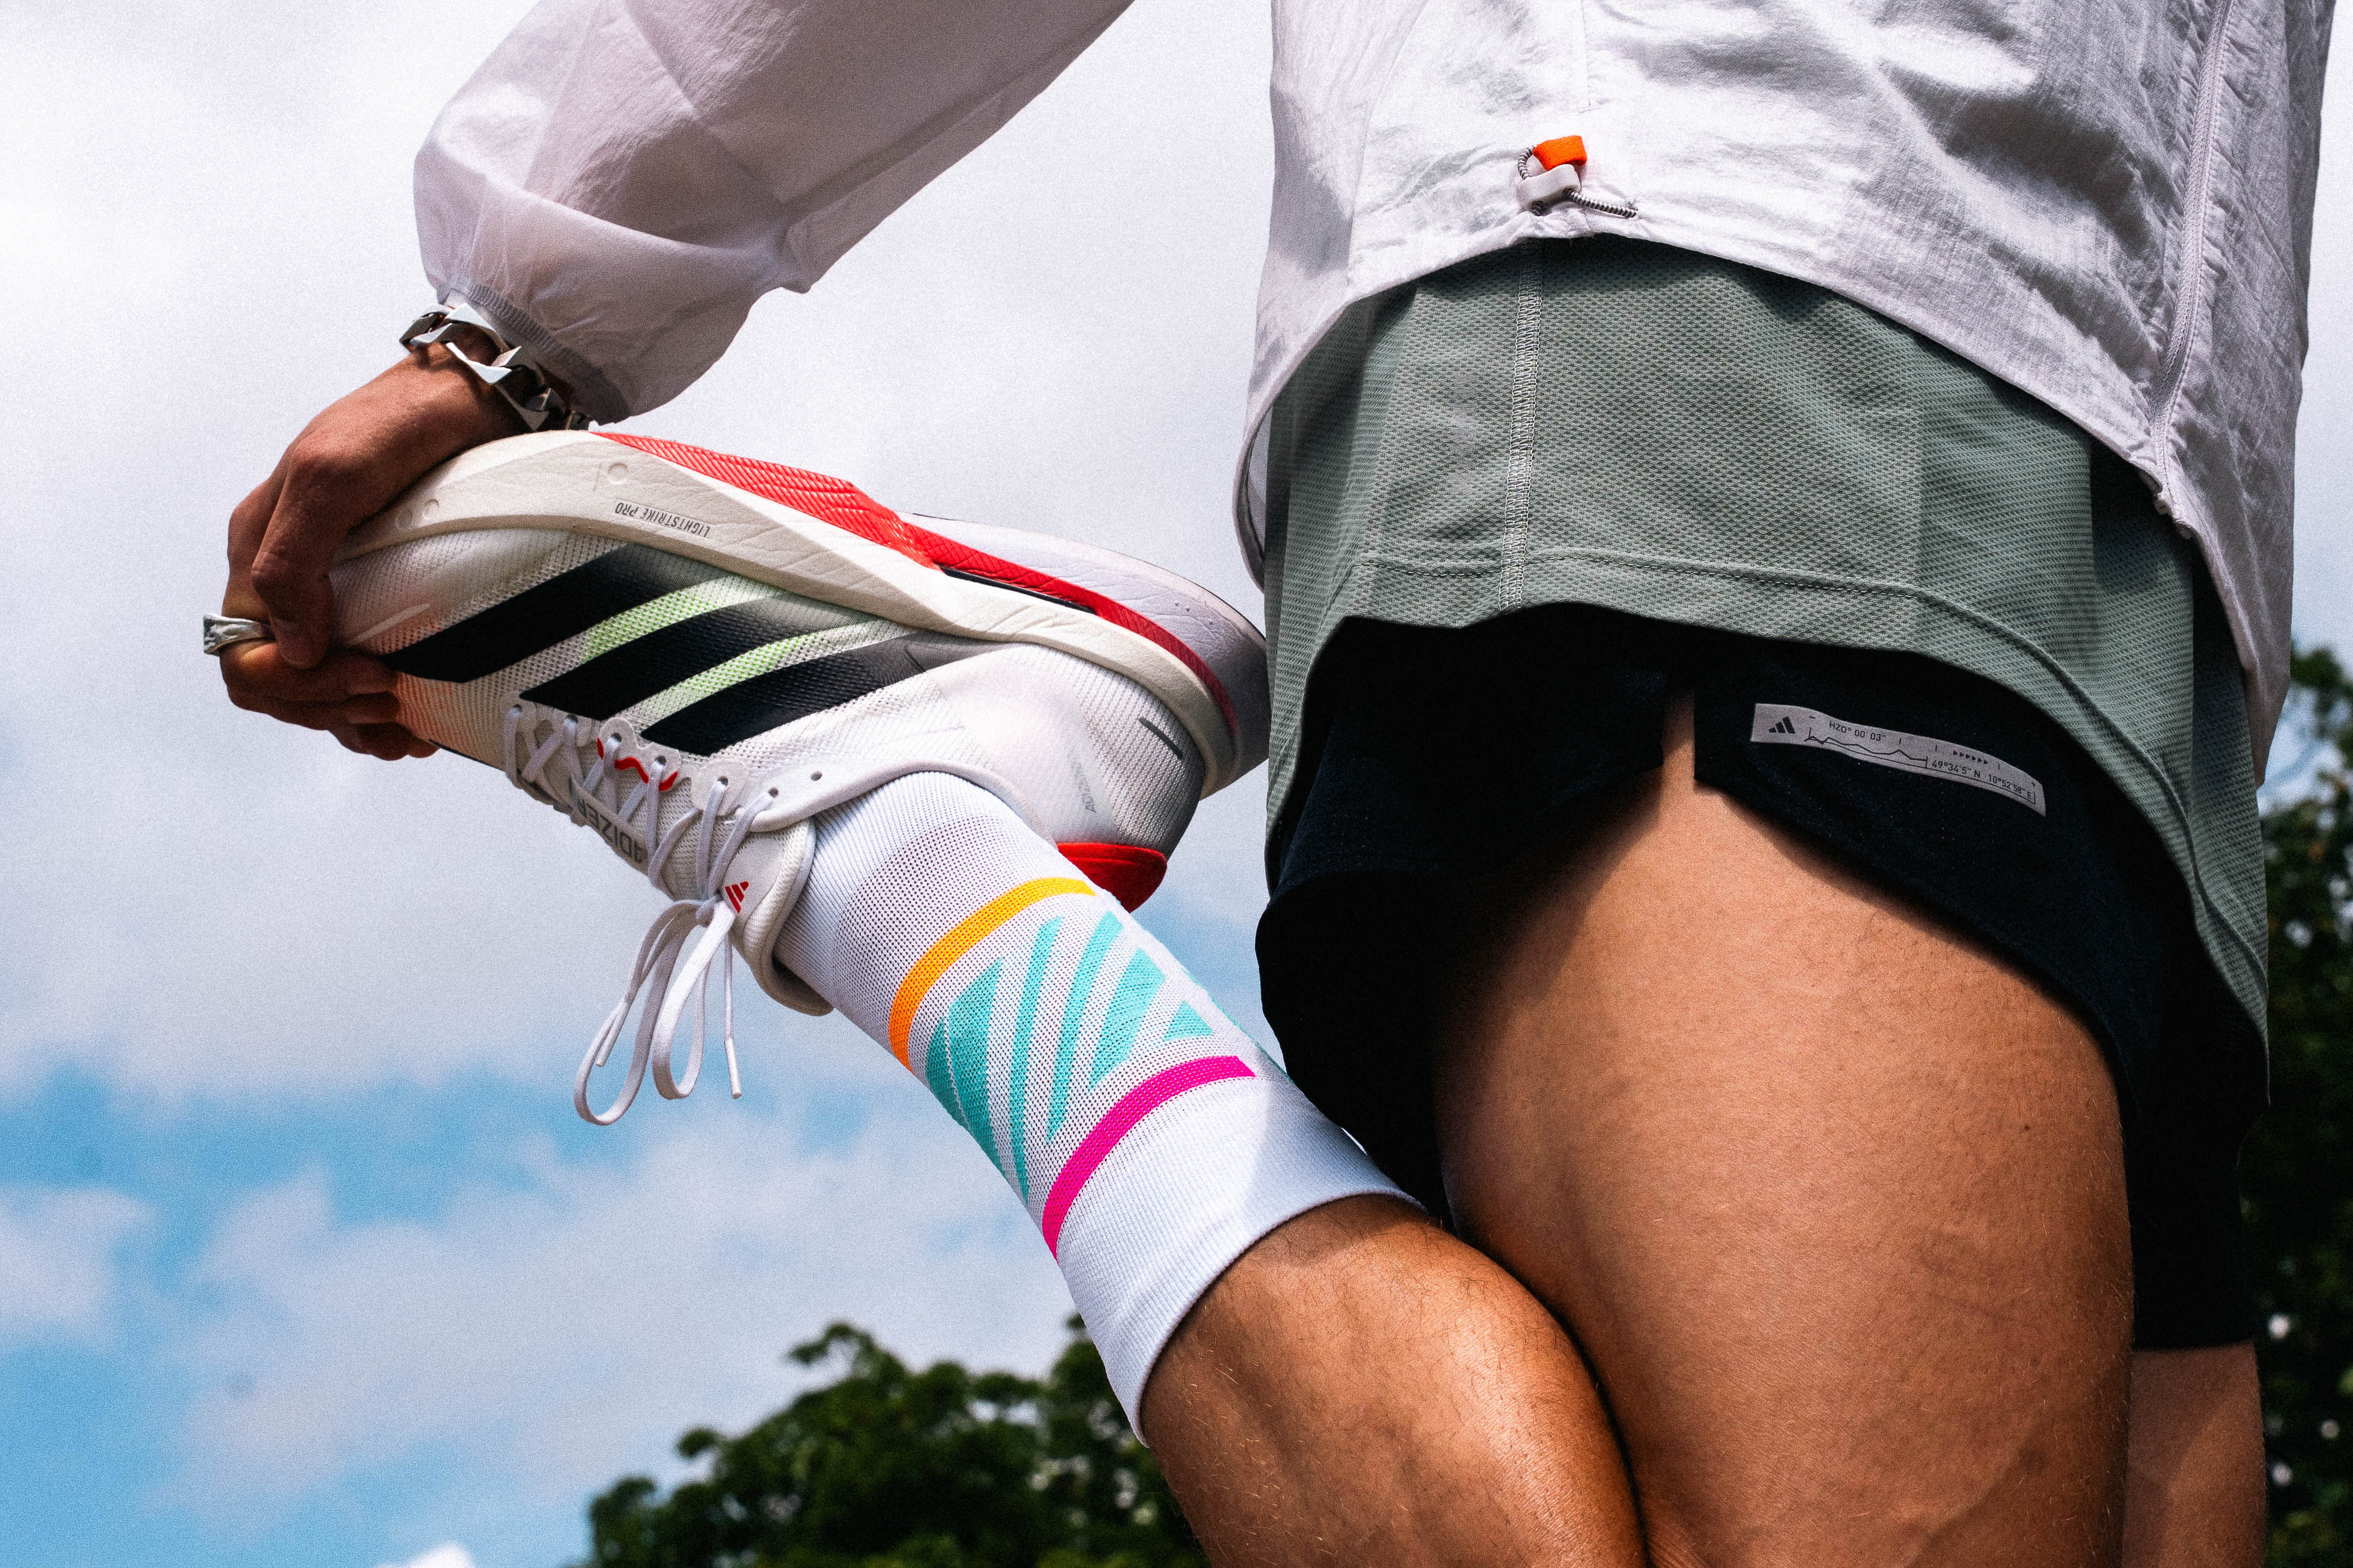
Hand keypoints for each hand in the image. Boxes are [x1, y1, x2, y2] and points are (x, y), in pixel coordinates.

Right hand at [220, 343, 522, 758]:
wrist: (471, 398)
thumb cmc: (400, 425)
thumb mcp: (333, 478)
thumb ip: (293, 559)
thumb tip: (291, 647)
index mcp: (259, 548)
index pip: (245, 655)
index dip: (299, 685)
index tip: (373, 674)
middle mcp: (287, 574)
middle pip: (278, 682)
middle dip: (329, 706)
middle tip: (395, 700)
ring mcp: (331, 588)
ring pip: (316, 688)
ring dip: (354, 719)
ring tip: (408, 730)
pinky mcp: (380, 593)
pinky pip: (354, 672)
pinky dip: (376, 709)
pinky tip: (415, 724)